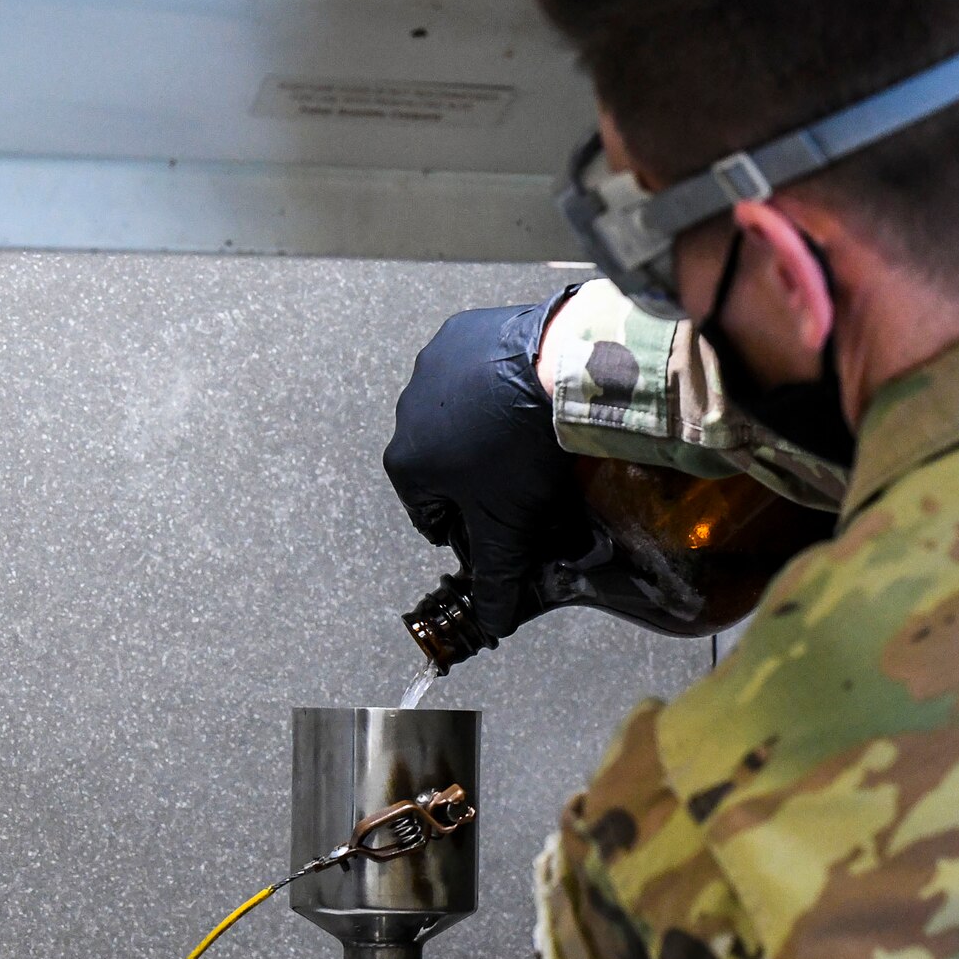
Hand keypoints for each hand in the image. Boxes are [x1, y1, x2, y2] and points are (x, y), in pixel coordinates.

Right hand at [383, 295, 581, 638]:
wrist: (554, 366)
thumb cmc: (521, 452)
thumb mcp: (511, 525)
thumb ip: (497, 578)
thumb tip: (492, 626)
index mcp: (405, 464)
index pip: (434, 516)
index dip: (473, 528)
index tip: (505, 523)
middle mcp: (404, 412)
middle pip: (445, 465)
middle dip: (479, 478)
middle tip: (524, 481)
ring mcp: (431, 365)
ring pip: (459, 415)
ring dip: (486, 429)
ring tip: (529, 435)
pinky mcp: (461, 331)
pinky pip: (477, 369)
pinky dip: (497, 383)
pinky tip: (529, 392)